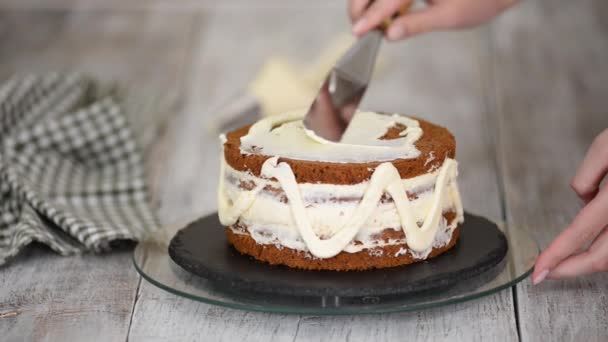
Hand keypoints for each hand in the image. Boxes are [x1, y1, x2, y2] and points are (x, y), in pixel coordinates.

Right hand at [348, 0, 517, 39]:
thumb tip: (389, 35)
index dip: (371, 16)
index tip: (358, 32)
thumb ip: (417, 24)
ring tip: (366, 24)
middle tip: (358, 29)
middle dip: (361, 5)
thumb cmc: (479, 0)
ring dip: (366, 3)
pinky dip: (378, 1)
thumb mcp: (449, 16)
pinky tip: (379, 14)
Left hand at [533, 129, 607, 283]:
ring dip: (591, 261)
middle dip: (571, 269)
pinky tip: (592, 244)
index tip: (539, 270)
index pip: (580, 232)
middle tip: (547, 272)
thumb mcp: (606, 145)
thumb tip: (584, 202)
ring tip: (566, 259)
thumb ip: (588, 176)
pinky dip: (607, 249)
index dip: (556, 255)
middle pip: (602, 257)